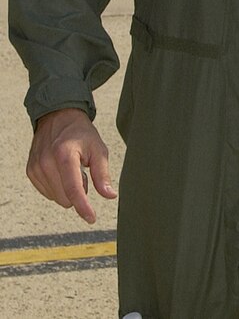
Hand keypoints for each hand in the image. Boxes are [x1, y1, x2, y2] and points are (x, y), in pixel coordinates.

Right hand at [26, 108, 115, 223]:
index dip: (83, 207)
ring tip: (73, 168)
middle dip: (79, 192)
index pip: (73, 189)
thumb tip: (110, 196)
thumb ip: (102, 174)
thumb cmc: (82, 134)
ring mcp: (35, 167)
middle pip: (64, 197)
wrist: (59, 118)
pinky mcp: (30, 171)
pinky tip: (62, 171)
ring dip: (68, 189)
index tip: (91, 218)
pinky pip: (47, 192)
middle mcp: (46, 162)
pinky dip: (58, 187)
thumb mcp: (99, 149)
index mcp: (64, 155)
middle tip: (84, 172)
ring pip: (56, 197)